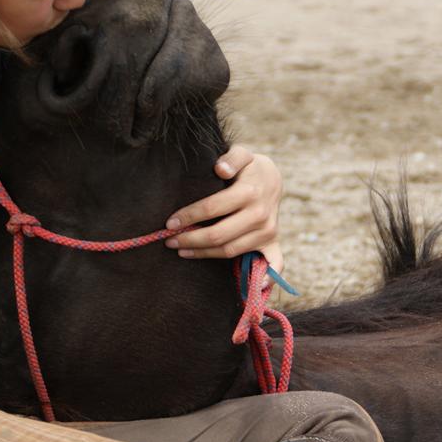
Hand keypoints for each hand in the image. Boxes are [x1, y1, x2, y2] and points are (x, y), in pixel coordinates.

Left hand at [165, 145, 285, 273]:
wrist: (272, 178)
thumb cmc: (249, 167)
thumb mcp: (243, 153)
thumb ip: (232, 157)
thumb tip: (220, 168)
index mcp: (251, 192)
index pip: (213, 208)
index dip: (189, 216)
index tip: (170, 222)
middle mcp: (261, 215)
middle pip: (219, 235)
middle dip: (190, 239)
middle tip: (169, 240)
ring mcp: (268, 232)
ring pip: (230, 251)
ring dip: (204, 254)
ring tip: (182, 250)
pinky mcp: (272, 242)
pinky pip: (272, 265)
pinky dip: (264, 279)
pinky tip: (248, 288)